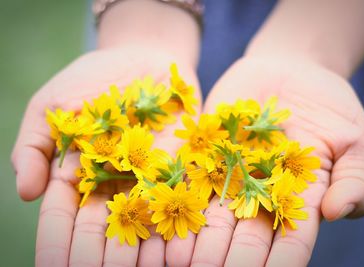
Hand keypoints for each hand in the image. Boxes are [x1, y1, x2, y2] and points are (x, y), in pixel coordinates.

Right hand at [12, 45, 200, 266]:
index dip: (59, 242)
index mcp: (81, 178)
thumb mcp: (53, 106)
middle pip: (108, 230)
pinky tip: (182, 250)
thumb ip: (36, 146)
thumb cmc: (93, 80)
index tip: (53, 264)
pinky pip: (185, 201)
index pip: (67, 219)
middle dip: (105, 254)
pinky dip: (184, 225)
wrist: (145, 58)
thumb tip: (25, 193)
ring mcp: (151, 180)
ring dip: (145, 251)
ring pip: (147, 225)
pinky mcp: (183, 169)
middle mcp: (117, 186)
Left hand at [170, 56, 363, 266]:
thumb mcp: (356, 142)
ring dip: (195, 241)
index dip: (277, 263)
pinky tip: (160, 216)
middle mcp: (259, 196)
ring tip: (176, 261)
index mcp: (297, 202)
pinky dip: (174, 199)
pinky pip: (189, 179)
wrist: (292, 68)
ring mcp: (231, 175)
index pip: (288, 243)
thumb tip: (337, 213)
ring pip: (211, 216)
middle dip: (227, 258)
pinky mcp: (207, 152)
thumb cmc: (331, 108)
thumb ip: (354, 180)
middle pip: (242, 236)